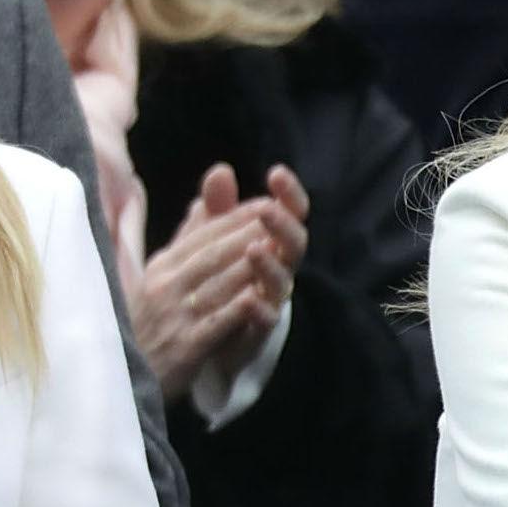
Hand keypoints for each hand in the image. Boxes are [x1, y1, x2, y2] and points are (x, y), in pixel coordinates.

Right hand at [127, 164, 281, 397]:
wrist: (116, 376)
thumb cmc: (144, 324)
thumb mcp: (159, 277)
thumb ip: (188, 238)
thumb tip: (206, 197)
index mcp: (161, 268)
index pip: (202, 236)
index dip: (235, 218)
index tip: (266, 202)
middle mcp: (165, 287)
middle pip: (212, 254)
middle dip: (247, 233)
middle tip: (280, 217)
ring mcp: (173, 317)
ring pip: (216, 285)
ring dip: (247, 265)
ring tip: (277, 247)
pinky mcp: (182, 348)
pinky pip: (213, 325)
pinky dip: (235, 311)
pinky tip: (257, 298)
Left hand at [209, 164, 309, 380]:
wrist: (213, 335)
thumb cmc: (221, 279)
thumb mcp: (213, 239)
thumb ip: (219, 209)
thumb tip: (221, 171)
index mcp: (272, 242)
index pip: (290, 213)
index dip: (289, 194)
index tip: (276, 173)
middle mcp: (279, 268)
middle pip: (295, 243)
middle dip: (283, 226)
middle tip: (267, 209)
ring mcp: (272, 298)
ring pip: (282, 280)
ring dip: (270, 265)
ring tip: (254, 250)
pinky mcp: (259, 328)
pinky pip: (266, 318)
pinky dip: (260, 309)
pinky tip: (248, 299)